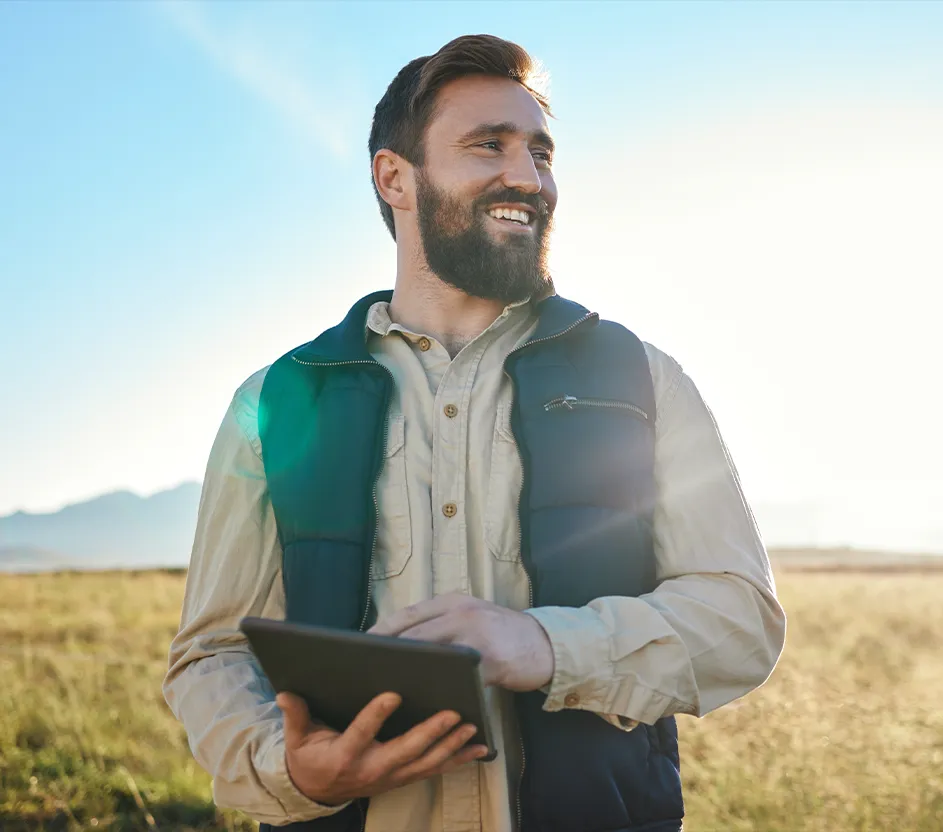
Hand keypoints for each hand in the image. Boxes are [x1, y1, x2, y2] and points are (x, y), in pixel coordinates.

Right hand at [278, 691, 489, 805]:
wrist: (317, 791)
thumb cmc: (309, 757)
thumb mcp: (297, 738)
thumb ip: (296, 715)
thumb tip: (284, 692)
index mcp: (343, 756)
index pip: (361, 734)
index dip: (376, 716)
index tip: (392, 694)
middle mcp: (371, 769)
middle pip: (404, 751)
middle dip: (430, 733)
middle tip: (452, 712)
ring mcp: (391, 777)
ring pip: (425, 763)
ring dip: (451, 746)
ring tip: (472, 728)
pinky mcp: (403, 777)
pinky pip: (434, 770)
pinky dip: (458, 760)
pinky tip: (480, 749)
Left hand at [368, 593, 554, 691]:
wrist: (546, 644)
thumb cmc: (501, 635)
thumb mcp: (471, 618)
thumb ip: (442, 625)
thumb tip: (400, 644)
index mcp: (454, 602)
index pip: (409, 613)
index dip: (382, 630)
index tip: (359, 645)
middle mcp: (463, 612)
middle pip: (415, 633)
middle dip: (389, 652)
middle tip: (364, 670)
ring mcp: (478, 635)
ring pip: (434, 654)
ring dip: (411, 671)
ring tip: (388, 687)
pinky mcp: (492, 660)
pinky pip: (460, 678)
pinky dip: (443, 690)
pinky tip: (428, 703)